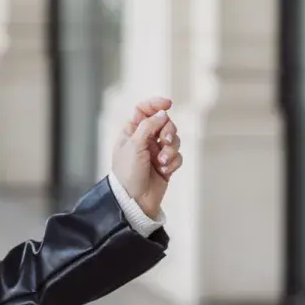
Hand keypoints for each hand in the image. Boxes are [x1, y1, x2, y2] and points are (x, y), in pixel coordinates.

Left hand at [109, 96, 182, 220]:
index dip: (156, 104)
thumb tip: (162, 113)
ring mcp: (155, 152)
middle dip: (168, 131)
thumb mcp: (134, 145)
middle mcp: (144, 139)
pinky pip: (177, 156)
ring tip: (161, 162)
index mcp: (131, 132)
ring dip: (171, 149)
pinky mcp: (165, 165)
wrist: (134, 200)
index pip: (144, 110)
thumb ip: (148, 126)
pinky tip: (164, 171)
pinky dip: (173, 162)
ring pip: (174, 140)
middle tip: (163, 142)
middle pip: (165, 123)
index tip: (168, 104)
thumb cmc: (127, 173)